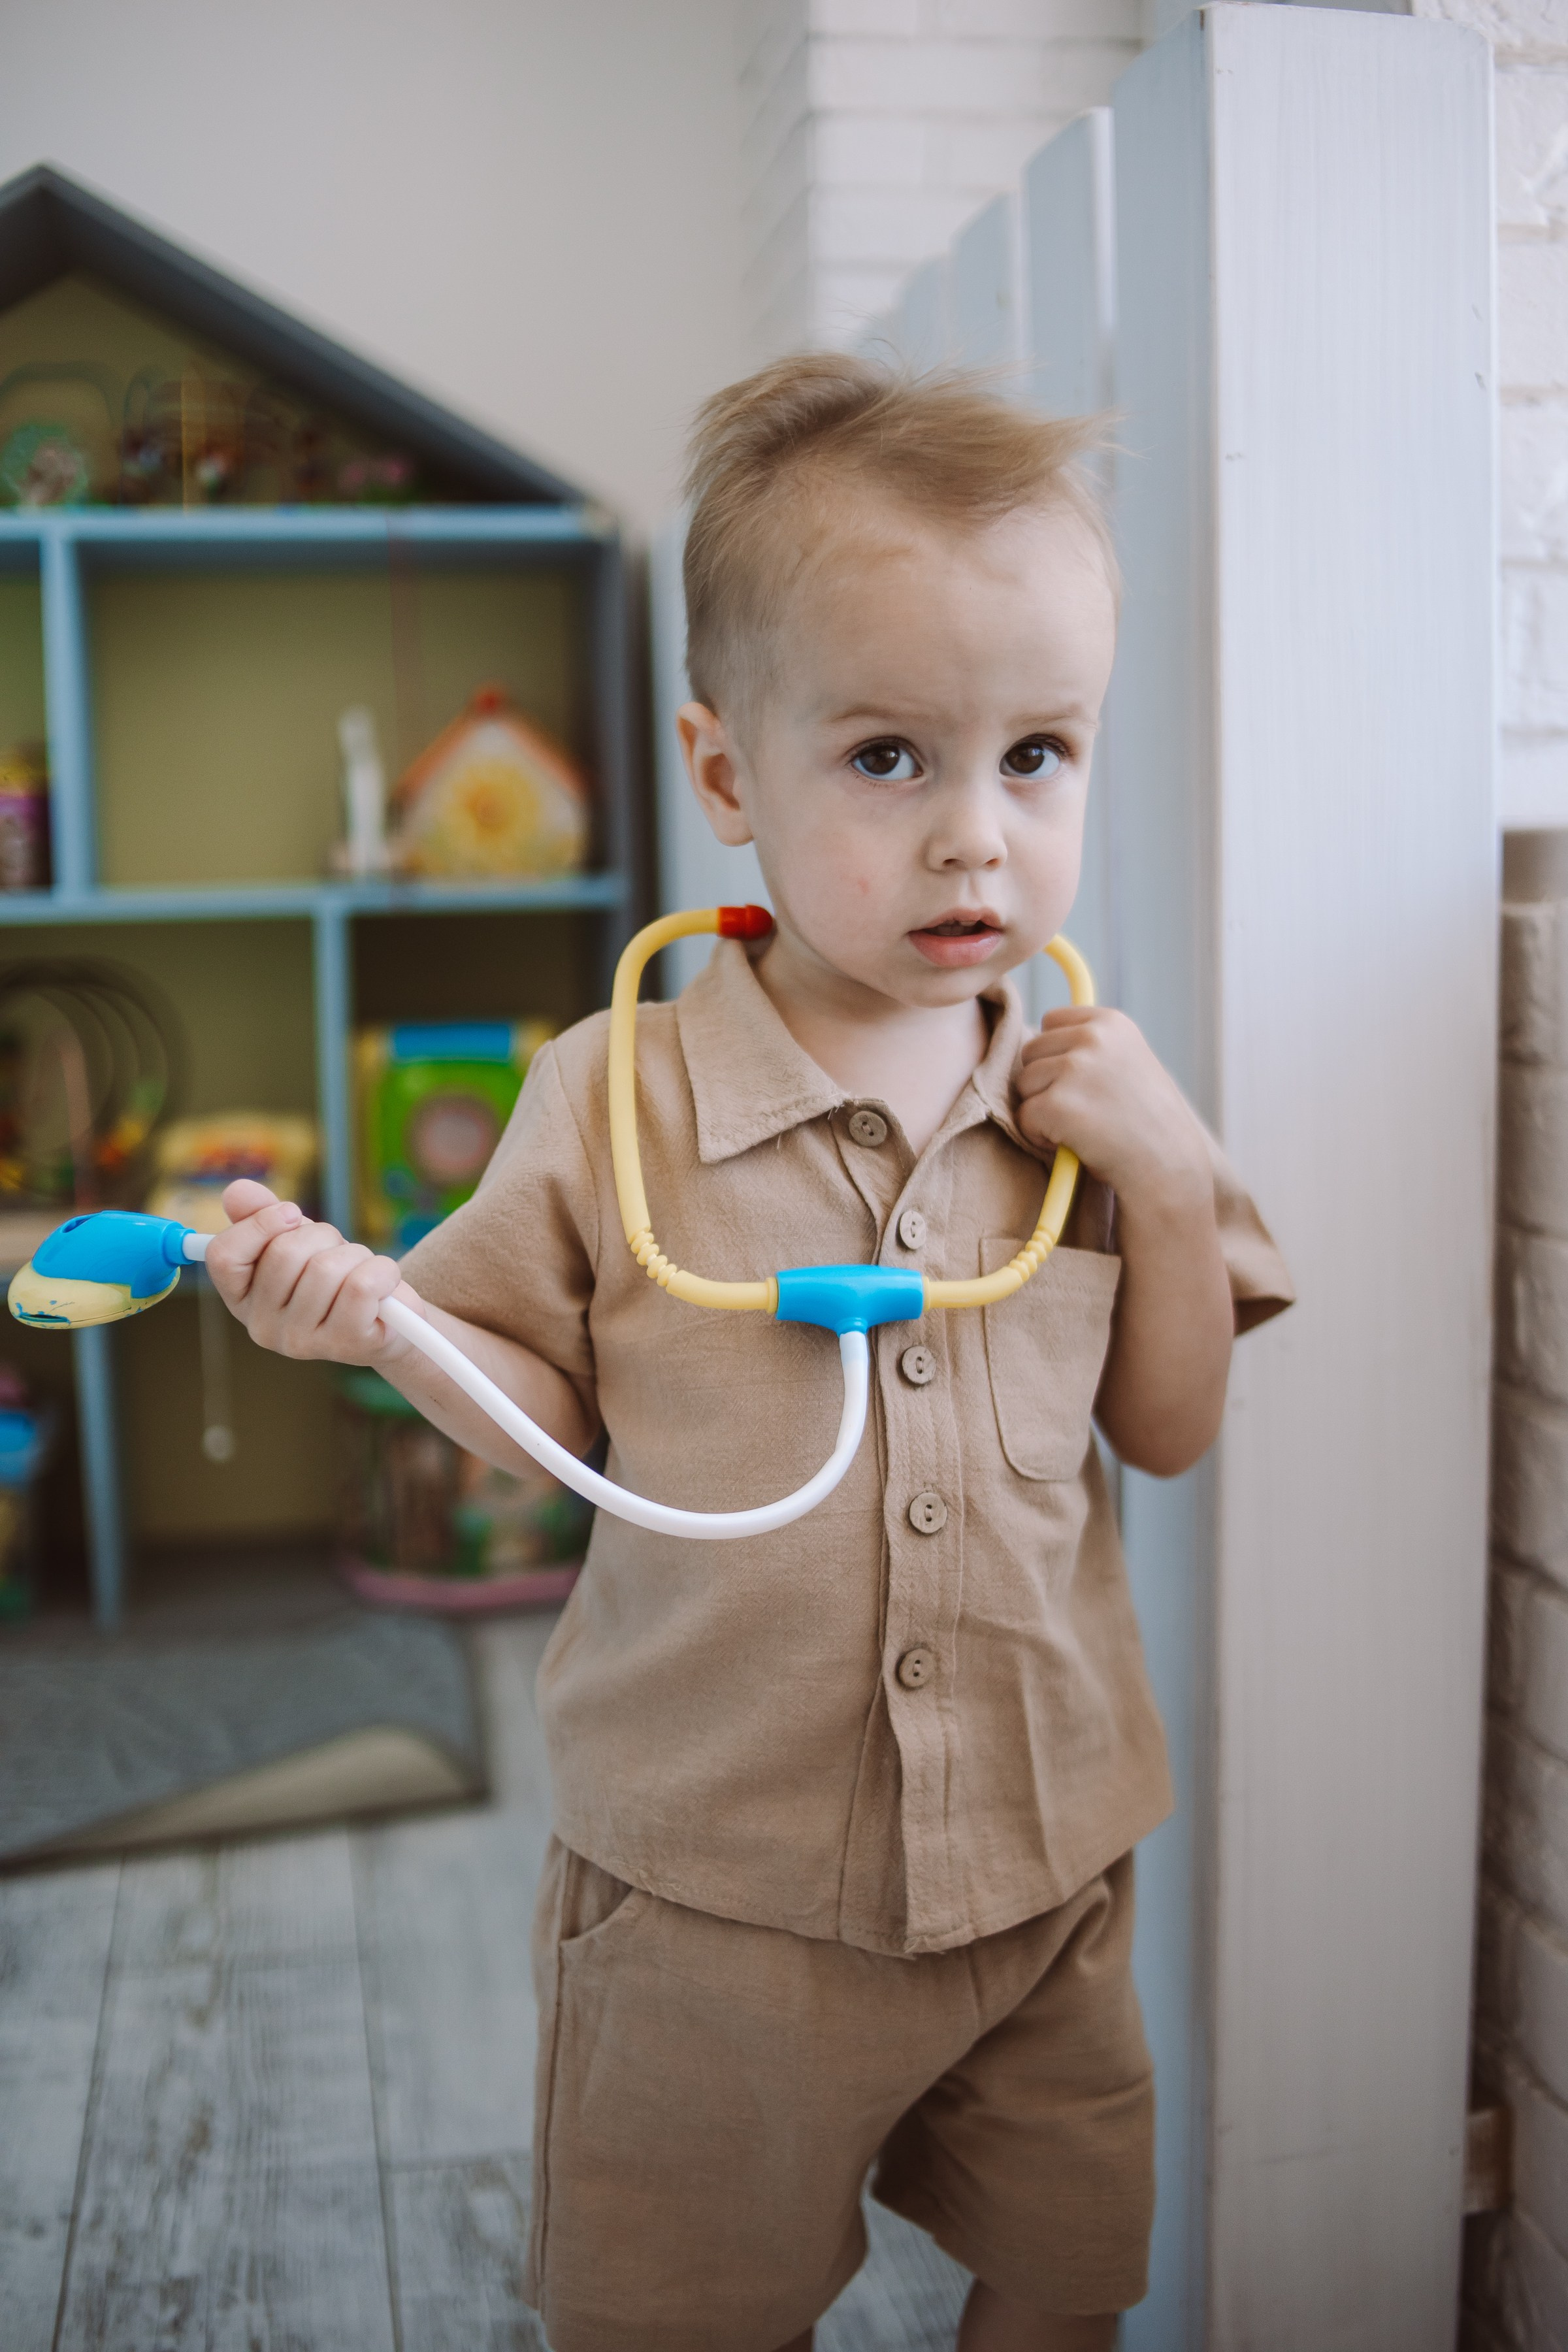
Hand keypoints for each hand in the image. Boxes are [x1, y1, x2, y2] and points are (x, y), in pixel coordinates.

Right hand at [204, 1178, 418, 1366]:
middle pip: (284, 1252)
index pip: (224, 1255)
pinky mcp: (344, 1345)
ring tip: (360, 1273)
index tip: (291, 1214)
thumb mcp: (298, 1240)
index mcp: (241, 1299)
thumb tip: (237, 1191)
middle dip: (322, 1236)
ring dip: (355, 1255)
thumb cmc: (335, 1276)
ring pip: (326, 1268)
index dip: (259, 1223)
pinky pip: (362, 1286)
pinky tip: (383, 1286)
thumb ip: (262, 1214)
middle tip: (338, 1253)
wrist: (388, 1319)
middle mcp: (263, 1327)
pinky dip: (382, 1272)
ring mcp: (301, 1342)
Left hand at [1015, 1007, 1209, 1222]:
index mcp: (1111, 1022)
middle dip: (1046, 1083)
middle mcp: (1093, 1037)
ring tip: (1081, 1128)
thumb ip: (1092, 1048)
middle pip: (1031, 1052)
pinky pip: (1024, 1118)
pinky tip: (1073, 1145)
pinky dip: (1040, 1137)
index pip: (1052, 1021)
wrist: (1168, 1166)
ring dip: (1042, 1111)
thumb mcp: (1129, 1064)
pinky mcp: (1058, 1104)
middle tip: (1082, 1111)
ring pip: (1024, 1084)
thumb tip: (1036, 1039)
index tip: (1082, 1083)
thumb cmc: (1146, 1123)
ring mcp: (1075, 1069)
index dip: (1058, 1056)